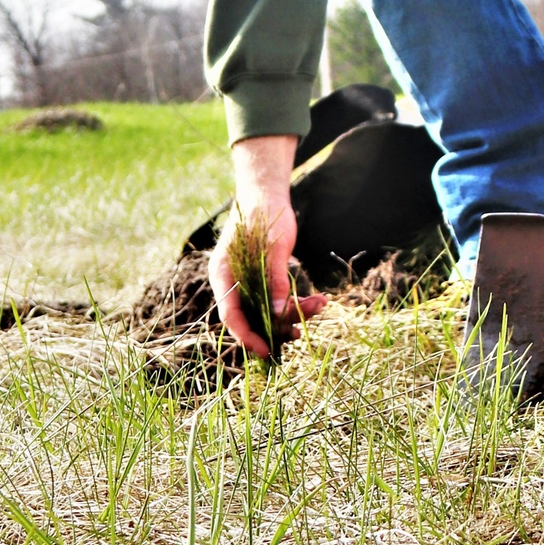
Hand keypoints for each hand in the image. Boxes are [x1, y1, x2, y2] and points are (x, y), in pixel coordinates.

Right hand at [208, 134, 326, 357]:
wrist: (267, 193)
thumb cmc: (266, 214)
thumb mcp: (274, 247)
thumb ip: (275, 280)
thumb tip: (280, 314)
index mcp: (223, 273)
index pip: (230, 315)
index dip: (248, 336)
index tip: (267, 351)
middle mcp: (230, 282)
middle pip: (249, 317)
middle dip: (276, 327)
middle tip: (301, 332)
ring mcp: (245, 281)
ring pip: (266, 310)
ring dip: (292, 313)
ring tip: (320, 304)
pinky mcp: (261, 280)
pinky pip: (275, 300)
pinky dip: (294, 303)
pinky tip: (317, 300)